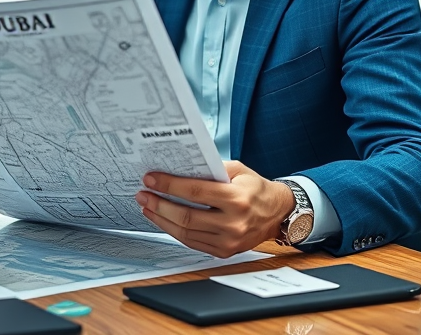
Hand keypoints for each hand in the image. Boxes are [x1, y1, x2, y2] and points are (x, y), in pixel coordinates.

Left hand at [135, 161, 295, 257]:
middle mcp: (233, 223)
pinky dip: (174, 231)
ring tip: (148, 206)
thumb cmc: (255, 188)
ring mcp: (228, 241)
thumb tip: (179, 168)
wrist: (277, 213)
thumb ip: (211, 169)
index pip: (195, 192)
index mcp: (237, 199)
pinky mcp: (224, 251)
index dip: (169, 185)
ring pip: (186, 232)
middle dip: (159, 204)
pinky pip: (192, 242)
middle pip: (186, 216)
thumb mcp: (238, 170)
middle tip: (143, 193)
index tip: (151, 179)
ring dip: (162, 219)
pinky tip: (163, 220)